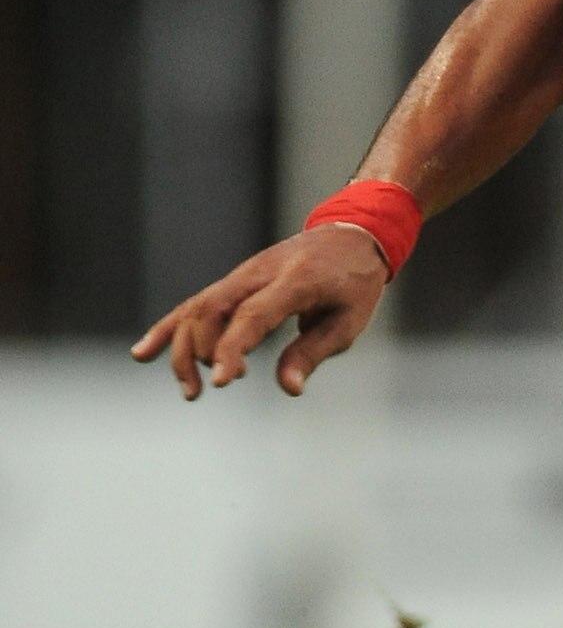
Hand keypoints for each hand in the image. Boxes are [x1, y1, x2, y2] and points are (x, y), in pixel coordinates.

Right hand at [131, 225, 388, 398]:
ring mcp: (243, 274)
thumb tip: (289, 388)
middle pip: (213, 309)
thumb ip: (312, 352)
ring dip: (183, 349)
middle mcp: (260, 273)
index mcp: (295, 282)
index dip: (232, 348)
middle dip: (201, 352)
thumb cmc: (354, 285)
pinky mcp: (234, 280)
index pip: (253, 315)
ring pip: (197, 307)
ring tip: (190, 390)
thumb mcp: (347, 322)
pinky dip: (168, 328)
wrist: (351, 237)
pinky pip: (195, 303)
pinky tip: (144, 353)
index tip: (220, 382)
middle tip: (211, 387)